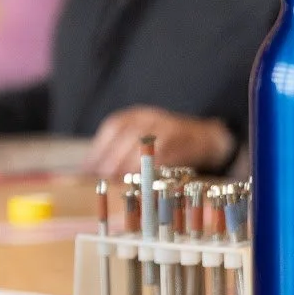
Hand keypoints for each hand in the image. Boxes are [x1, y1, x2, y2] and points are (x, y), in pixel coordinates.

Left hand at [83, 106, 234, 178]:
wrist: (206, 136)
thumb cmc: (167, 142)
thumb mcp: (143, 139)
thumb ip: (120, 151)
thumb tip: (91, 170)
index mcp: (138, 115)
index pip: (114, 126)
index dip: (99, 146)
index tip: (88, 167)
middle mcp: (152, 117)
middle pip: (127, 134)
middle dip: (112, 157)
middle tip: (102, 176)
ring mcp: (170, 126)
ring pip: (145, 143)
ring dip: (130, 163)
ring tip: (119, 179)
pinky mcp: (184, 140)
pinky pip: (166, 153)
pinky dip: (152, 166)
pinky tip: (142, 178)